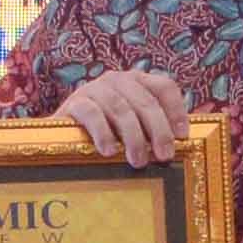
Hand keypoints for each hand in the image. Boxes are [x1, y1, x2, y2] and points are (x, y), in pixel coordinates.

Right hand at [56, 65, 193, 165]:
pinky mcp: (74, 102)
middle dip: (158, 130)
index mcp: (137, 82)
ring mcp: (95, 89)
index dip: (176, 110)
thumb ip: (151, 132)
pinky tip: (108, 152)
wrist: (58, 138)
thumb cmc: (103, 135)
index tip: (183, 137)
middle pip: (145, 101)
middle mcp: (118, 80)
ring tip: (138, 161)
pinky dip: (102, 133)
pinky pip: (92, 113)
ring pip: (121, 108)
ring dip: (133, 136)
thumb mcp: (131, 130)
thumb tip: (179, 152)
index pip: (164, 86)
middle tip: (164, 156)